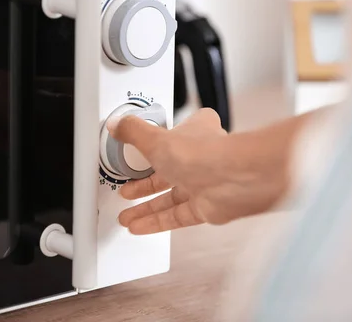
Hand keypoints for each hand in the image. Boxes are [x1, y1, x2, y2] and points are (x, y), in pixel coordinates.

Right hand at [107, 108, 290, 234]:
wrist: (233, 181)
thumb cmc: (203, 153)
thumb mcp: (155, 138)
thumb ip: (133, 132)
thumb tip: (117, 124)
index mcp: (193, 133)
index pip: (174, 135)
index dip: (156, 142)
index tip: (139, 149)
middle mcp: (200, 158)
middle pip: (168, 172)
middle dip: (145, 184)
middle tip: (128, 190)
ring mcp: (203, 184)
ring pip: (170, 198)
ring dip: (147, 207)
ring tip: (126, 215)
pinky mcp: (206, 208)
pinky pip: (176, 217)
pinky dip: (157, 222)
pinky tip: (139, 226)